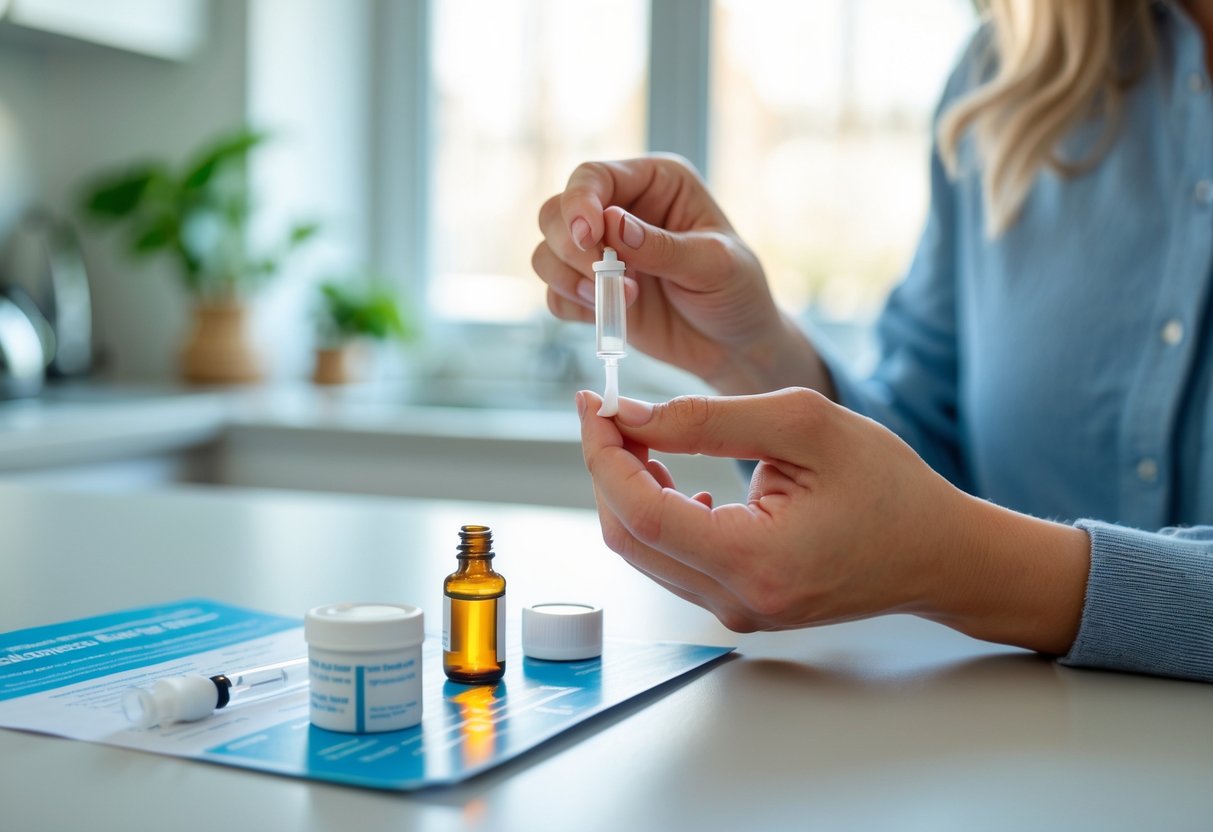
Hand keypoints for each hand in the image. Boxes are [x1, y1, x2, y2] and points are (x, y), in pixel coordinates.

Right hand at [534, 156, 827, 394]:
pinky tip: (608, 316)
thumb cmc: (736, 293)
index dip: (580, 202)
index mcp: (655, 183)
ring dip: (569, 279)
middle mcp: (621, 210)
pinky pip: (555, 294)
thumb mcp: (714, 265)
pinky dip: (571, 305)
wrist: (735, 346)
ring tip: (619, 301)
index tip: (588, 236)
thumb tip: (612, 224)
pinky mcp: (592, 292)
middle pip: (556, 211)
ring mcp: (602, 253)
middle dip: (570, 246)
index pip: (594, 176)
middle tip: (603, 278)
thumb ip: (663, 247)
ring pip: (547, 252)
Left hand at [576, 389, 1089, 652]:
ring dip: (628, 489)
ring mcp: (736, 612)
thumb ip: (710, 420)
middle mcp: (737, 601)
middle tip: (610, 413)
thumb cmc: (890, 487)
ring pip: (645, 551)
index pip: (642, 513)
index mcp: (756, 562)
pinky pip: (673, 559)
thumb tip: (631, 418)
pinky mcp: (738, 606)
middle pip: (630, 537)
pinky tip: (675, 475)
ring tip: (643, 435)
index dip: (604, 455)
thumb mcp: (805, 426)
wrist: (938, 555)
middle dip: (607, 468)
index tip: (593, 404)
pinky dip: (656, 512)